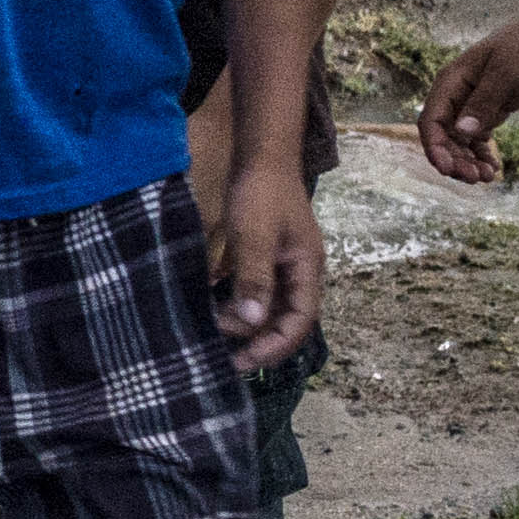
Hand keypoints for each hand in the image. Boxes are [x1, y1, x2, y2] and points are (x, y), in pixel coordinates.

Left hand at [210, 153, 324, 372]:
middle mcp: (299, 272)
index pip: (299, 322)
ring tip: (215, 337)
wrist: (260, 156)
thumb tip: (252, 322)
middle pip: (285, 320)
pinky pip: (254, 290)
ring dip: (246, 324)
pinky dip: (237, 303)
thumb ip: (254, 278)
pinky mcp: (264, 256)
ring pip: (268, 307)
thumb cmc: (260, 193)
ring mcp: (283, 264)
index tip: (243, 362)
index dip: (274, 346)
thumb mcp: (254, 236)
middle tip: (224, 358)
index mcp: (307, 270)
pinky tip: (211, 310)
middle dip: (258, 342)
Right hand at [415, 11, 518, 183]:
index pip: (431, 121)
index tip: (449, 169)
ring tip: (488, 177)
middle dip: (455, 160)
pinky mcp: (491, 109)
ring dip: (468, 161)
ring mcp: (473, 104)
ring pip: (460, 141)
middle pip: (444, 136)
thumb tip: (461, 132)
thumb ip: (484, 104)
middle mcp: (457, 96)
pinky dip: (482, 154)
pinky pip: (478, 138)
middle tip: (476, 179)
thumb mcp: (506, 75)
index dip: (435, 148)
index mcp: (451, 83)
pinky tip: (494, 168)